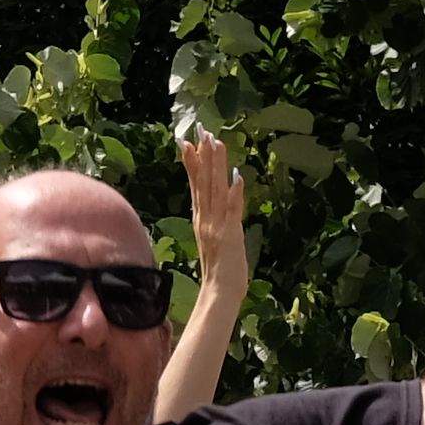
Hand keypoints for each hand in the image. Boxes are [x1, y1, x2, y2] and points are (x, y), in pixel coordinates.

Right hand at [180, 129, 246, 302]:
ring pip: (216, 189)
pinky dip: (235, 193)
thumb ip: (212, 221)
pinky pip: (233, 210)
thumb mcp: (214, 239)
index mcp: (201, 219)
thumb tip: (212, 206)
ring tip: (216, 143)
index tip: (188, 141)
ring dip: (216, 166)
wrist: (219, 294)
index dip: (192, 163)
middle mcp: (205, 219)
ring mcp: (217, 225)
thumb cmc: (220, 271)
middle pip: (203, 182)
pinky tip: (237, 176)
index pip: (196, 185)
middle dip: (202, 155)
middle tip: (201, 130)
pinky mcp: (230, 234)